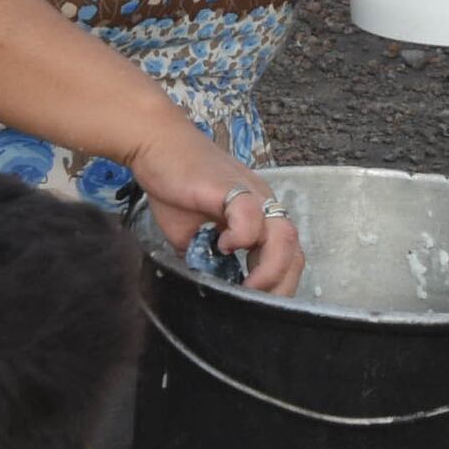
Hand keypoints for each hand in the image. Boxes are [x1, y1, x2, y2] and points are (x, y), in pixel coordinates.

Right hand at [132, 119, 301, 294]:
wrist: (155, 144)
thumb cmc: (173, 184)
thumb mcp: (189, 235)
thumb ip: (205, 259)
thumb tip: (210, 287)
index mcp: (259, 215)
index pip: (287, 255)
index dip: (278, 284)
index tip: (257, 305)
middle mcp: (263, 204)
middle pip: (293, 250)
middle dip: (279, 285)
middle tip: (255, 304)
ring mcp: (251, 194)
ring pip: (283, 236)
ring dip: (269, 269)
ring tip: (246, 286)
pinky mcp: (232, 186)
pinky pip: (251, 216)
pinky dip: (242, 237)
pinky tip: (222, 246)